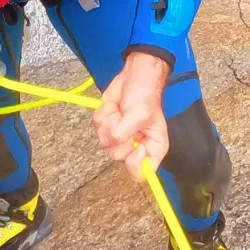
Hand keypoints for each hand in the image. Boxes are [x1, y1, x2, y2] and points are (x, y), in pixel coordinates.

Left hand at [94, 51, 170, 177]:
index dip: (133, 162)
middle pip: (117, 156)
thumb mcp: (139, 115)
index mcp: (153, 149)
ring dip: (109, 121)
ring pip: (103, 141)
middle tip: (127, 119)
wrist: (135, 75)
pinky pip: (97, 128)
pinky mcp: (108, 126)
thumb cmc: (145, 94)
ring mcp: (120, 137)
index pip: (140, 173)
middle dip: (118, 134)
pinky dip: (103, 114)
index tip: (135, 144)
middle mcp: (136, 147)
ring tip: (121, 110)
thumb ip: (125, 135)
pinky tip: (113, 106)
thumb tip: (117, 152)